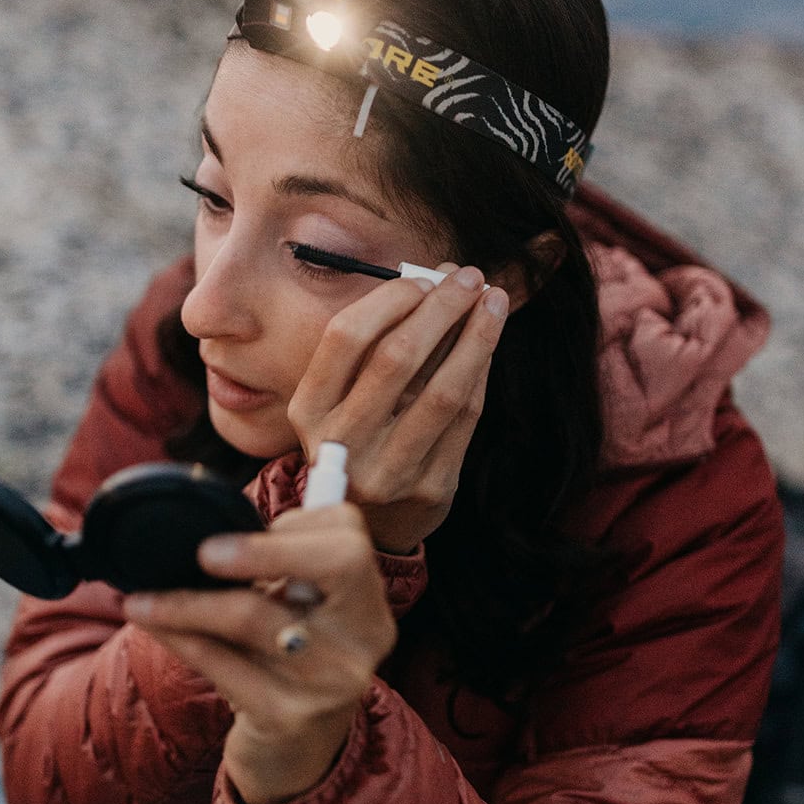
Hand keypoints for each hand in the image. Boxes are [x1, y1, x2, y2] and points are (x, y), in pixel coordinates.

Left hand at [123, 503, 395, 803]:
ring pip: (255, 616)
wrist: (298, 759)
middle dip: (265, 548)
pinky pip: (221, 662)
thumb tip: (211, 513)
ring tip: (141, 596)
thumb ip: (279, 566)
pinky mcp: (288, 716)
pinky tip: (149, 620)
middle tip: (203, 551)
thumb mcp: (300, 618)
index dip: (302, 523)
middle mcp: (363, 639)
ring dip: (187, 599)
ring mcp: (331, 680)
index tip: (256, 524)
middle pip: (338, 563)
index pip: (351, 540)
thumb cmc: (286, 668)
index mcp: (370, 607)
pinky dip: (178, 634)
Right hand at [287, 265, 508, 553]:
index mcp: (308, 411)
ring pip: (443, 389)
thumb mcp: (341, 398)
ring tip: (494, 301)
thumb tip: (433, 281)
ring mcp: (388, 470)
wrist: (370, 526)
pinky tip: (488, 342)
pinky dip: (481, 371)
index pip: (347, 336)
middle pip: (398, 356)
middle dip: (441, 307)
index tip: (424, 278)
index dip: (391, 298)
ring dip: (476, 335)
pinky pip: (466, 418)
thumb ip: (374, 344)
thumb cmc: (359, 437)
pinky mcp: (431, 488)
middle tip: (469, 277)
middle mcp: (342, 444)